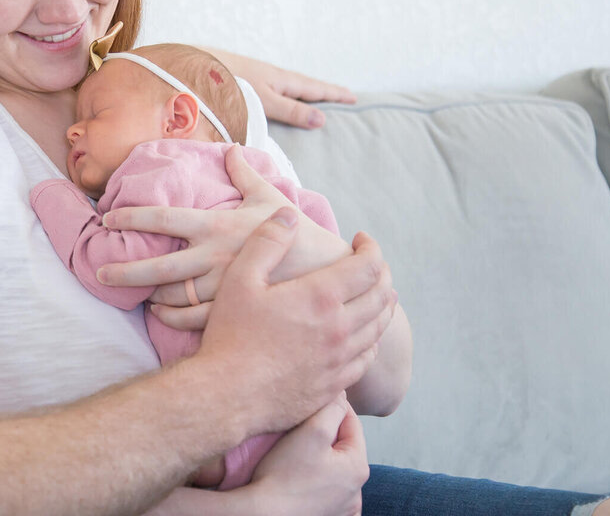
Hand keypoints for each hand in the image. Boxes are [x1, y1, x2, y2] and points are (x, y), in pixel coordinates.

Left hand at [99, 146, 344, 330]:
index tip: (108, 218)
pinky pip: (193, 320)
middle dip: (123, 270)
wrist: (333, 276)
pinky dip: (172, 320)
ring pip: (172, 296)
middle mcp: (214, 257)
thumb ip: (246, 173)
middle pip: (158, 266)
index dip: (132, 217)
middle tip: (99, 272)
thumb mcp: (272, 198)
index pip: (164, 218)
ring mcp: (222, 288)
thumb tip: (232, 148)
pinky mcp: (234, 312)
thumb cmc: (300, 233)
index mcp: (218, 225)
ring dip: (148, 297)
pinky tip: (160, 316)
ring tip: (131, 295)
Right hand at [196, 209, 395, 434]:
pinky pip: (367, 357)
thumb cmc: (230, 335)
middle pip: (382, 295)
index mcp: (321, 298)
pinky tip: (361, 334)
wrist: (227, 394)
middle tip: (371, 264)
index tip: (360, 239)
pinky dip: (372, 338)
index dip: (371, 247)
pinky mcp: (335, 385)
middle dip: (382, 273)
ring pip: (379, 328)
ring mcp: (341, 360)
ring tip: (373, 294)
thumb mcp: (240, 279)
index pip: (369, 265)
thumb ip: (267, 242)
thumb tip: (288, 215)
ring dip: (382, 305)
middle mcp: (341, 329)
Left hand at [205, 50, 355, 128]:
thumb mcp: (264, 101)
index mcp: (280, 80)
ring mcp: (256, 75)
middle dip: (323, 91)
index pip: (314, 89)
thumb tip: (322, 119)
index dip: (333, 94)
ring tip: (316, 97)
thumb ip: (290, 111)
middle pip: (303, 84)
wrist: (192, 65)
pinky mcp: (242, 79)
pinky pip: (273, 86)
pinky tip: (277, 96)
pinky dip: (285, 91)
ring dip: (304, 91)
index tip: (354, 98)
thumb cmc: (228, 84)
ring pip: (287, 84)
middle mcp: (271, 75)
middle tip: (344, 96)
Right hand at [244, 394, 368, 515]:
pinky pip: (328, 492)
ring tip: (298, 451)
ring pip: (334, 470)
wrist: (264, 513)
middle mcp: (357, 491)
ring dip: (322, 458)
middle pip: (343, 447)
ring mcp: (343, 507)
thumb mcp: (311, 431)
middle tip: (300, 425)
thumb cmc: (284, 473)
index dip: (332, 405)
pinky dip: (319, 482)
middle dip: (326, 433)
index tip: (312, 399)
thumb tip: (341, 394)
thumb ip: (331, 408)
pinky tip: (304, 479)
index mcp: (358, 466)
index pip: (351, 422)